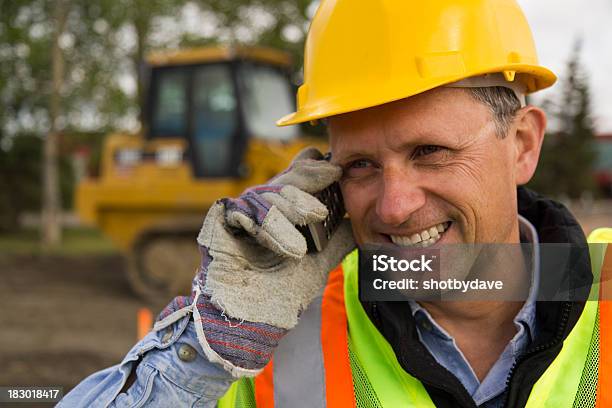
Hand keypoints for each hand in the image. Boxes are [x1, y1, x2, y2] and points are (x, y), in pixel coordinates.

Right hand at [156, 147, 354, 375]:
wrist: (252, 324)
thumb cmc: (280, 298)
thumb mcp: (318, 265)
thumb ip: (336, 242)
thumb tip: (358, 222)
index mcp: (279, 216)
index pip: (295, 182)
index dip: (314, 170)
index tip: (338, 168)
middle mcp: (258, 212)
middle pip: (281, 181)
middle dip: (308, 176)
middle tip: (331, 174)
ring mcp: (237, 217)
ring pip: (266, 194)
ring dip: (294, 204)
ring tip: (316, 216)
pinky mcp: (217, 224)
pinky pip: (243, 212)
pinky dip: (271, 227)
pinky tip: (292, 247)